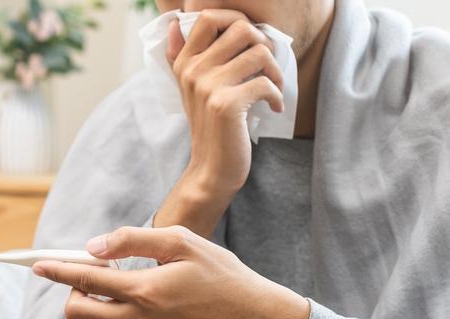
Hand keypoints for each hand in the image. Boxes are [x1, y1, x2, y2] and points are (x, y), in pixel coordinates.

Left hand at [32, 226, 309, 318]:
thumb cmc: (221, 276)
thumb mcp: (181, 243)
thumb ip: (131, 241)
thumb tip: (92, 247)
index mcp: (143, 291)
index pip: (84, 280)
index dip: (57, 271)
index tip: (39, 266)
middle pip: (79, 313)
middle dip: (76, 294)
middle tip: (96, 278)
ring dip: (116, 305)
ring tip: (154, 292)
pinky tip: (169, 315)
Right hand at [155, 10, 284, 237]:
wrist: (211, 171)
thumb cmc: (210, 129)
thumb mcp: (190, 91)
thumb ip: (182, 57)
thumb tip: (173, 25)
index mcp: (185, 63)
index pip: (208, 16)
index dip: (236, 19)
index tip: (251, 41)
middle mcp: (193, 71)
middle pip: (241, 28)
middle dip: (264, 43)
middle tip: (267, 66)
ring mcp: (208, 87)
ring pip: (258, 52)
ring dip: (275, 70)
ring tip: (273, 87)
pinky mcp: (225, 105)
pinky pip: (264, 83)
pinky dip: (276, 95)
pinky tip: (273, 107)